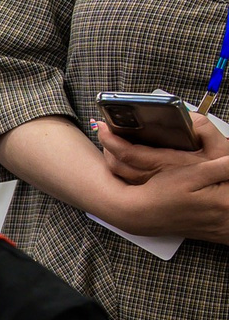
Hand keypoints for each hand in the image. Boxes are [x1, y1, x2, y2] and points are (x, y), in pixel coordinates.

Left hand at [94, 115, 221, 184]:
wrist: (226, 202)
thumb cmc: (221, 174)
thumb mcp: (217, 146)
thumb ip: (201, 127)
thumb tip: (183, 116)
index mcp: (167, 164)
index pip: (127, 152)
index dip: (110, 139)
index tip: (103, 126)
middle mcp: (154, 179)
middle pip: (116, 165)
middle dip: (106, 147)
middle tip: (104, 131)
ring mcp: (151, 190)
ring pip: (120, 176)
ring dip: (111, 159)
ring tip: (110, 143)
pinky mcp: (152, 195)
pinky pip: (128, 182)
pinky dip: (121, 170)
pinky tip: (122, 160)